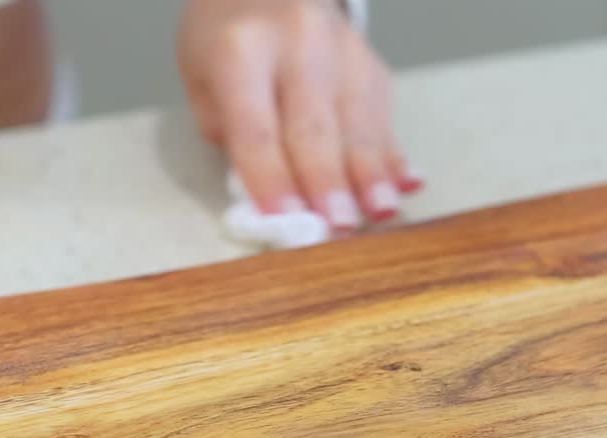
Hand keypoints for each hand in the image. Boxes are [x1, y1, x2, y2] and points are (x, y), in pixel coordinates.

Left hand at [178, 0, 421, 229]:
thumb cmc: (226, 40)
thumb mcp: (202, 77)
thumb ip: (231, 134)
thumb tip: (271, 192)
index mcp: (241, 49)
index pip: (257, 127)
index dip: (271, 179)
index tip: (283, 221)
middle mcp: (298, 43)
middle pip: (315, 127)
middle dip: (327, 184)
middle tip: (337, 228)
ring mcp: (343, 49)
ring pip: (359, 123)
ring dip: (371, 176)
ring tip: (380, 214)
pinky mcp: (372, 63)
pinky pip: (384, 117)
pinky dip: (392, 156)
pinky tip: (404, 186)